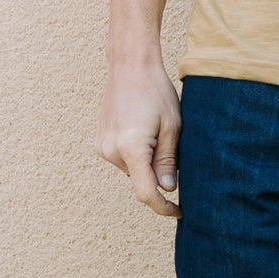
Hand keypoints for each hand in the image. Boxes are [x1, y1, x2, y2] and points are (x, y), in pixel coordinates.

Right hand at [97, 62, 183, 215]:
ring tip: (157, 133)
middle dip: (159, 175)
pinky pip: (123, 159)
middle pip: (140, 181)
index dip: (163, 207)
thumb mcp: (172, 127)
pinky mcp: (100, 142)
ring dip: (147, 163)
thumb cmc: (156, 92)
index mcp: (132, 149)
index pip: (146, 193)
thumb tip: (167, 189)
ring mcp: (102, 147)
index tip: (179, 211)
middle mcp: (111, 151)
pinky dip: (136, 155)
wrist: (130, 66)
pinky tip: (144, 131)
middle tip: (172, 147)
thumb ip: (168, 161)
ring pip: (132, 171)